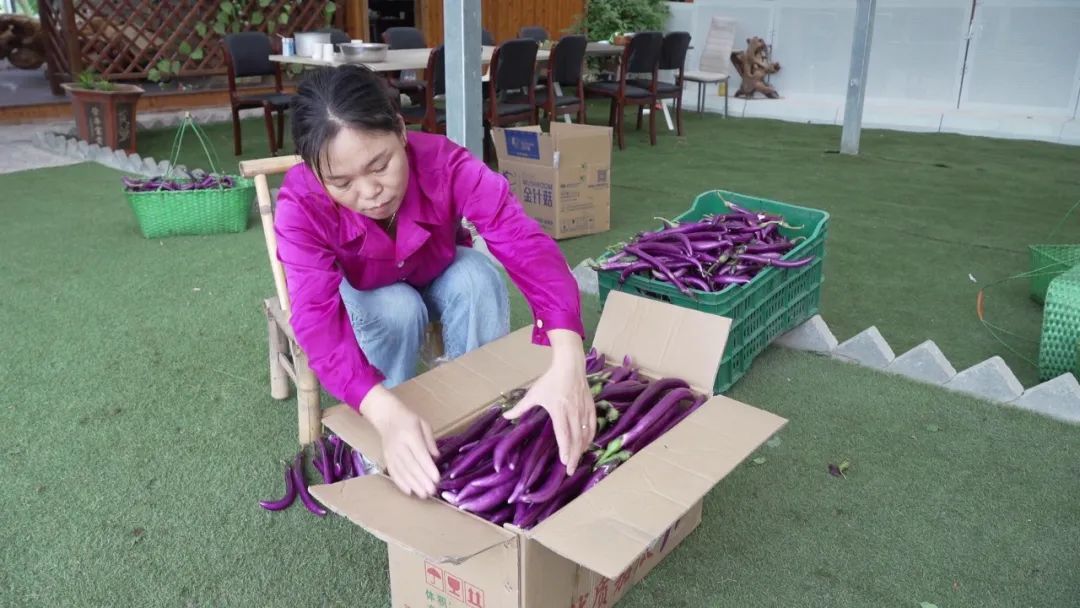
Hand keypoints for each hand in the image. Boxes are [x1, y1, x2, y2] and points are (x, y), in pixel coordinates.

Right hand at [360, 385, 439, 498]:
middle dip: (422, 480)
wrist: (386, 416)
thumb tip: (436, 457)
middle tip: (432, 491)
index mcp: (410, 434)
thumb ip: (430, 441)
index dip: (428, 467)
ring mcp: (391, 453)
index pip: (420, 453)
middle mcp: (399, 445)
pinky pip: (393, 473)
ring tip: (423, 495)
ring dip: (413, 485)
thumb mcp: (424, 424)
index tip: (437, 478)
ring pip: (402, 471)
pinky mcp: (386, 458)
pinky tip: (409, 492)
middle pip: (411, 465)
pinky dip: (401, 483)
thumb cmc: (409, 420)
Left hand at [504, 329, 594, 474]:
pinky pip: (592, 426)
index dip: (565, 449)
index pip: (563, 434)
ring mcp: (583, 410)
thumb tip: (505, 416)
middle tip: (571, 471)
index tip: (565, 463)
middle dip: (574, 456)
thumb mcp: (534, 393)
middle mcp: (573, 412)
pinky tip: (586, 445)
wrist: (570, 365)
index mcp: (559, 410)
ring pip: (586, 434)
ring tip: (577, 460)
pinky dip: (590, 437)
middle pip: (576, 439)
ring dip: (582, 449)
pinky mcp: (590, 407)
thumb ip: (521, 407)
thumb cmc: (550, 380)